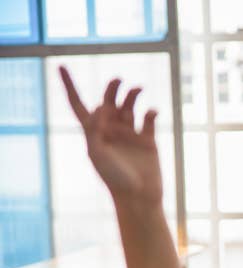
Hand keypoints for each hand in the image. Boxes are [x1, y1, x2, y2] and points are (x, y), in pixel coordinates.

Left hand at [59, 66, 162, 205]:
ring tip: (137, 90)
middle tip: (117, 80)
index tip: (61, 66)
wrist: (139, 196)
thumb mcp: (97, 153)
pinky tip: (152, 112)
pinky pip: (149, 119)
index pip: (78, 105)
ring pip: (130, 106)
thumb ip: (94, 129)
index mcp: (94, 133)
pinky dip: (151, 112)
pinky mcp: (148, 140)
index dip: (69, 86)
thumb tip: (101, 106)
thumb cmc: (114, 178)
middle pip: (109, 101)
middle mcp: (111, 130)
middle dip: (112, 88)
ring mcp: (130, 134)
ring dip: (132, 95)